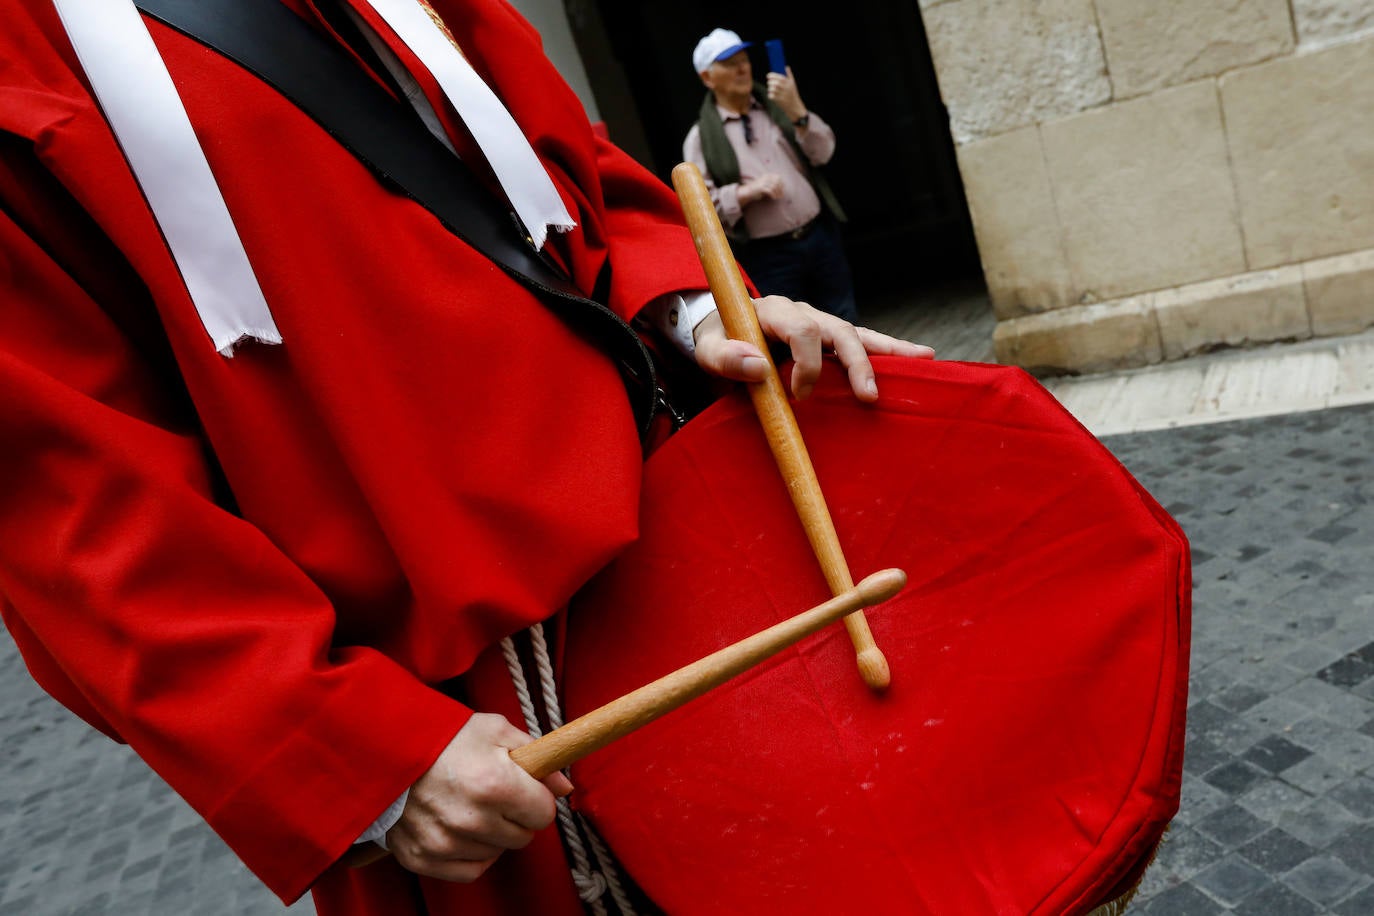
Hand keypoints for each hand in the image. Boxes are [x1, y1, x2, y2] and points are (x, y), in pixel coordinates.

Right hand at [386, 714, 572, 882]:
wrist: (383, 748)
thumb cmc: (442, 736)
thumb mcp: (494, 730)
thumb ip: (535, 756)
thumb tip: (565, 787)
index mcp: (495, 784)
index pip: (544, 813)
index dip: (537, 797)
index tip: (524, 787)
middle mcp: (471, 819)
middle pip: (523, 837)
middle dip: (516, 815)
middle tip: (494, 793)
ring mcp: (445, 842)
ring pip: (497, 852)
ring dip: (492, 833)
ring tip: (470, 804)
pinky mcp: (423, 857)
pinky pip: (470, 870)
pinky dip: (472, 853)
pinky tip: (462, 828)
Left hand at [692, 296, 934, 401]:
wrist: (719, 329)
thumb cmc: (715, 341)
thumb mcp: (708, 350)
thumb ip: (726, 357)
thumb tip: (758, 367)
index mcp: (774, 311)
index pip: (801, 330)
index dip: (806, 363)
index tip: (799, 395)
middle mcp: (802, 312)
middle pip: (838, 330)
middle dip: (856, 363)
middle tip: (869, 396)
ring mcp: (819, 324)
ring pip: (858, 333)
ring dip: (889, 349)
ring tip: (925, 358)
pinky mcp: (828, 339)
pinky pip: (861, 342)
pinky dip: (887, 352)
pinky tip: (918, 359)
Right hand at [738, 173, 784, 205]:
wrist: (747, 192)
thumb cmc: (757, 190)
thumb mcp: (765, 185)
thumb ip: (772, 184)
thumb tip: (781, 189)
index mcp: (767, 175)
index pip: (778, 177)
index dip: (781, 184)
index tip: (782, 190)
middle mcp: (765, 177)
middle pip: (777, 182)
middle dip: (780, 189)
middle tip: (781, 196)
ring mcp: (763, 182)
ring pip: (774, 187)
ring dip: (777, 193)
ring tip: (777, 197)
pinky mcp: (761, 187)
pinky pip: (770, 191)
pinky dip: (773, 195)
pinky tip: (773, 198)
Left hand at [766, 68, 805, 121]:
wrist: (794, 106)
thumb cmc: (793, 93)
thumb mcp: (793, 84)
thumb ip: (789, 75)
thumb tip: (786, 67)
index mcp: (789, 84)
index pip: (780, 78)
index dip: (772, 75)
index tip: (768, 75)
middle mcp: (786, 89)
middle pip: (775, 83)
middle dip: (770, 82)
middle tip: (768, 82)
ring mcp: (782, 95)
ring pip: (772, 89)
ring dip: (769, 88)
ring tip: (770, 88)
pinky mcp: (779, 101)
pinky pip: (771, 96)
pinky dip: (770, 94)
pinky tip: (771, 94)